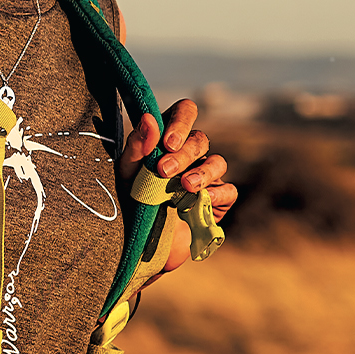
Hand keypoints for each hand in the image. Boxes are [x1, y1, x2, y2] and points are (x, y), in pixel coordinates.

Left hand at [118, 98, 237, 271]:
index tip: (167, 141)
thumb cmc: (128, 198)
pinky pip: (228, 191)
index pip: (186, 112)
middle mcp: (190, 154)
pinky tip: (201, 199)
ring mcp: (206, 177)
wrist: (135, 241)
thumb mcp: (126, 173)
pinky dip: (218, 193)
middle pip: (200, 139)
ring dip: (202, 172)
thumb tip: (149, 118)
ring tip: (185, 186)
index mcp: (168, 139)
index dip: (181, 121)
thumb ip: (137, 146)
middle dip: (183, 154)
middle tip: (163, 171)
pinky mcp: (216, 202)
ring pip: (218, 162)